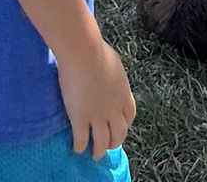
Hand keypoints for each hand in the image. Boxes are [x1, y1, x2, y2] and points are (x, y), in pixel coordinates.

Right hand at [55, 35, 134, 158]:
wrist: (84, 55)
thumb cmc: (96, 51)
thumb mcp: (113, 63)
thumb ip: (113, 75)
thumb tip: (108, 73)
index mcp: (123, 94)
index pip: (130, 115)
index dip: (125, 124)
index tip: (120, 126)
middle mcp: (114, 109)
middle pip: (119, 133)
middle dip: (115, 141)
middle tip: (109, 145)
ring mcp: (98, 116)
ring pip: (102, 142)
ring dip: (99, 150)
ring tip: (94, 154)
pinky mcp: (81, 119)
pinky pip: (81, 139)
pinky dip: (80, 146)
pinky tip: (76, 148)